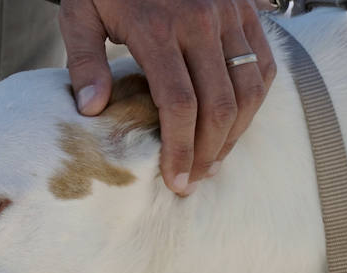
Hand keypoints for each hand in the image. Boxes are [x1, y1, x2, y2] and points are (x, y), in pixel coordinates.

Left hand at [59, 0, 275, 194]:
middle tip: (193, 179)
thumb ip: (83, 61)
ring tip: (213, 161)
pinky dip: (254, 101)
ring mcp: (230, 13)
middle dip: (209, 152)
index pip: (179, 103)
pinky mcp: (247, 8)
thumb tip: (93, 109)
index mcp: (158, 26)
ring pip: (250, 89)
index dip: (180, 148)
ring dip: (235, 134)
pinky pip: (265, 63)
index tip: (174, 181)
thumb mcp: (80, 11)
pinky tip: (233, 125)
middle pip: (220, 104)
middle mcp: (202, 20)